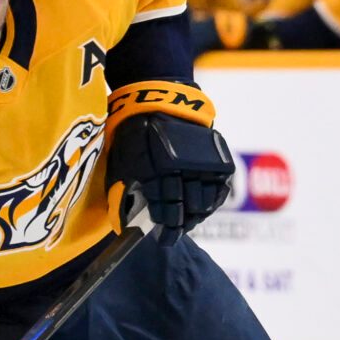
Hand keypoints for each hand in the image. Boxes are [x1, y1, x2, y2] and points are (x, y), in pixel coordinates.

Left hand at [108, 107, 235, 246]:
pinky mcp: (218, 159)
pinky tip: (203, 207)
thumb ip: (122, 195)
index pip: (166, 213)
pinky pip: (219, 190)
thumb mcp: (120, 164)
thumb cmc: (133, 134)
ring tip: (187, 221)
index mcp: (157, 174)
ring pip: (205, 204)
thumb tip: (122, 227)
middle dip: (179, 226)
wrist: (159, 101)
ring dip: (196, 216)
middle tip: (173, 234)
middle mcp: (183, 171)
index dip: (165, 229)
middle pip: (186, 212)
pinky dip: (212, 202)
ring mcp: (204, 165)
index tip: (162, 238)